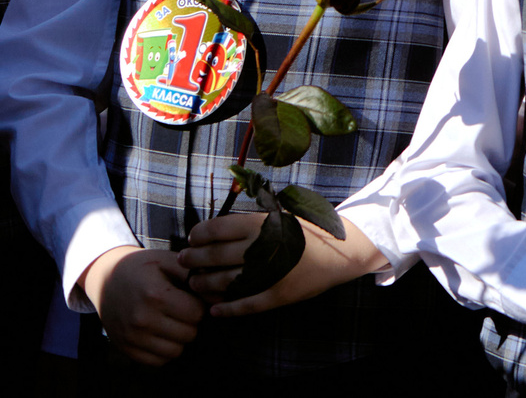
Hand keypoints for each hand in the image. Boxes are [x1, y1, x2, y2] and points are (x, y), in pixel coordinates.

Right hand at [85, 245, 202, 364]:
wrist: (105, 279)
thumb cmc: (143, 268)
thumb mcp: (168, 261)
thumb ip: (195, 276)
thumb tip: (219, 298)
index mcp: (156, 295)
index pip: (197, 313)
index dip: (199, 305)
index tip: (191, 298)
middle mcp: (143, 319)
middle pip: (189, 334)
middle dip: (191, 322)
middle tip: (182, 310)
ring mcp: (133, 337)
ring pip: (176, 351)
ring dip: (179, 338)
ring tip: (172, 321)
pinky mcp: (126, 349)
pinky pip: (158, 361)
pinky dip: (164, 350)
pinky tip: (161, 333)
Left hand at [181, 211, 386, 314]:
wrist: (341, 250)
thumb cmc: (306, 230)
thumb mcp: (280, 215)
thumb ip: (250, 220)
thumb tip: (215, 228)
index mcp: (261, 224)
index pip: (217, 229)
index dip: (199, 235)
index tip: (192, 239)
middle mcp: (261, 248)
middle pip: (215, 256)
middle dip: (194, 260)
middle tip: (184, 262)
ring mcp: (268, 274)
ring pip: (225, 281)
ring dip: (205, 284)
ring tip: (195, 284)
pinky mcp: (277, 295)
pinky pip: (246, 305)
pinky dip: (227, 309)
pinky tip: (215, 309)